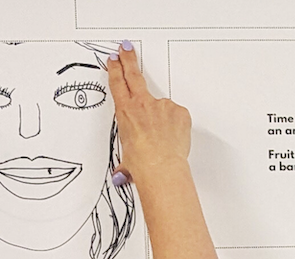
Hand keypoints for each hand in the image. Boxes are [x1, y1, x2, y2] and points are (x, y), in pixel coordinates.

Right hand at [107, 43, 190, 183]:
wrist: (161, 169)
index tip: (115, 60)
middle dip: (129, 60)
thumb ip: (127, 161)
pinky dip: (176, 127)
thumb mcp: (127, 160)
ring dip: (162, 120)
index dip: (116, 70)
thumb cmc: (143, 165)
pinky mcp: (179, 111)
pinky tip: (173, 140)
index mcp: (126, 113)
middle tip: (126, 49)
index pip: (118, 84)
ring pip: (161, 109)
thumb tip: (123, 174)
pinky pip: (177, 117)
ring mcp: (162, 106)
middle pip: (134, 75)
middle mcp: (143, 104)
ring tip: (162, 141)